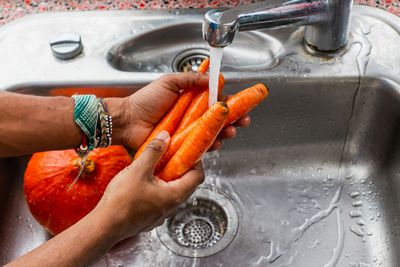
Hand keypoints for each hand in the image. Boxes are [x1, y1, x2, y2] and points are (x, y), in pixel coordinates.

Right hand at [95, 131, 203, 239]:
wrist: (105, 226)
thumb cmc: (122, 201)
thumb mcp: (138, 170)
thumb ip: (153, 151)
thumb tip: (165, 137)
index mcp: (175, 195)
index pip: (198, 176)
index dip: (196, 162)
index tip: (188, 151)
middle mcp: (172, 206)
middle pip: (187, 184)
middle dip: (182, 168)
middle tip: (173, 154)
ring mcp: (161, 214)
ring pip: (173, 191)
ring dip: (169, 177)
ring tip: (157, 165)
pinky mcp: (150, 217)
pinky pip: (161, 199)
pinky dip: (158, 187)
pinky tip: (145, 181)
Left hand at [110, 72, 249, 149]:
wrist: (128, 121)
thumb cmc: (145, 101)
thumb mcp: (169, 82)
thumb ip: (190, 78)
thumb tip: (211, 77)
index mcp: (190, 100)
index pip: (215, 101)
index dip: (229, 103)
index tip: (241, 104)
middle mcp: (191, 117)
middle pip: (218, 119)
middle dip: (234, 120)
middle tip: (243, 121)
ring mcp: (187, 132)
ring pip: (212, 134)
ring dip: (225, 133)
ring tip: (231, 132)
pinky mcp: (182, 146)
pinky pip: (200, 147)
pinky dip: (210, 146)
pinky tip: (217, 144)